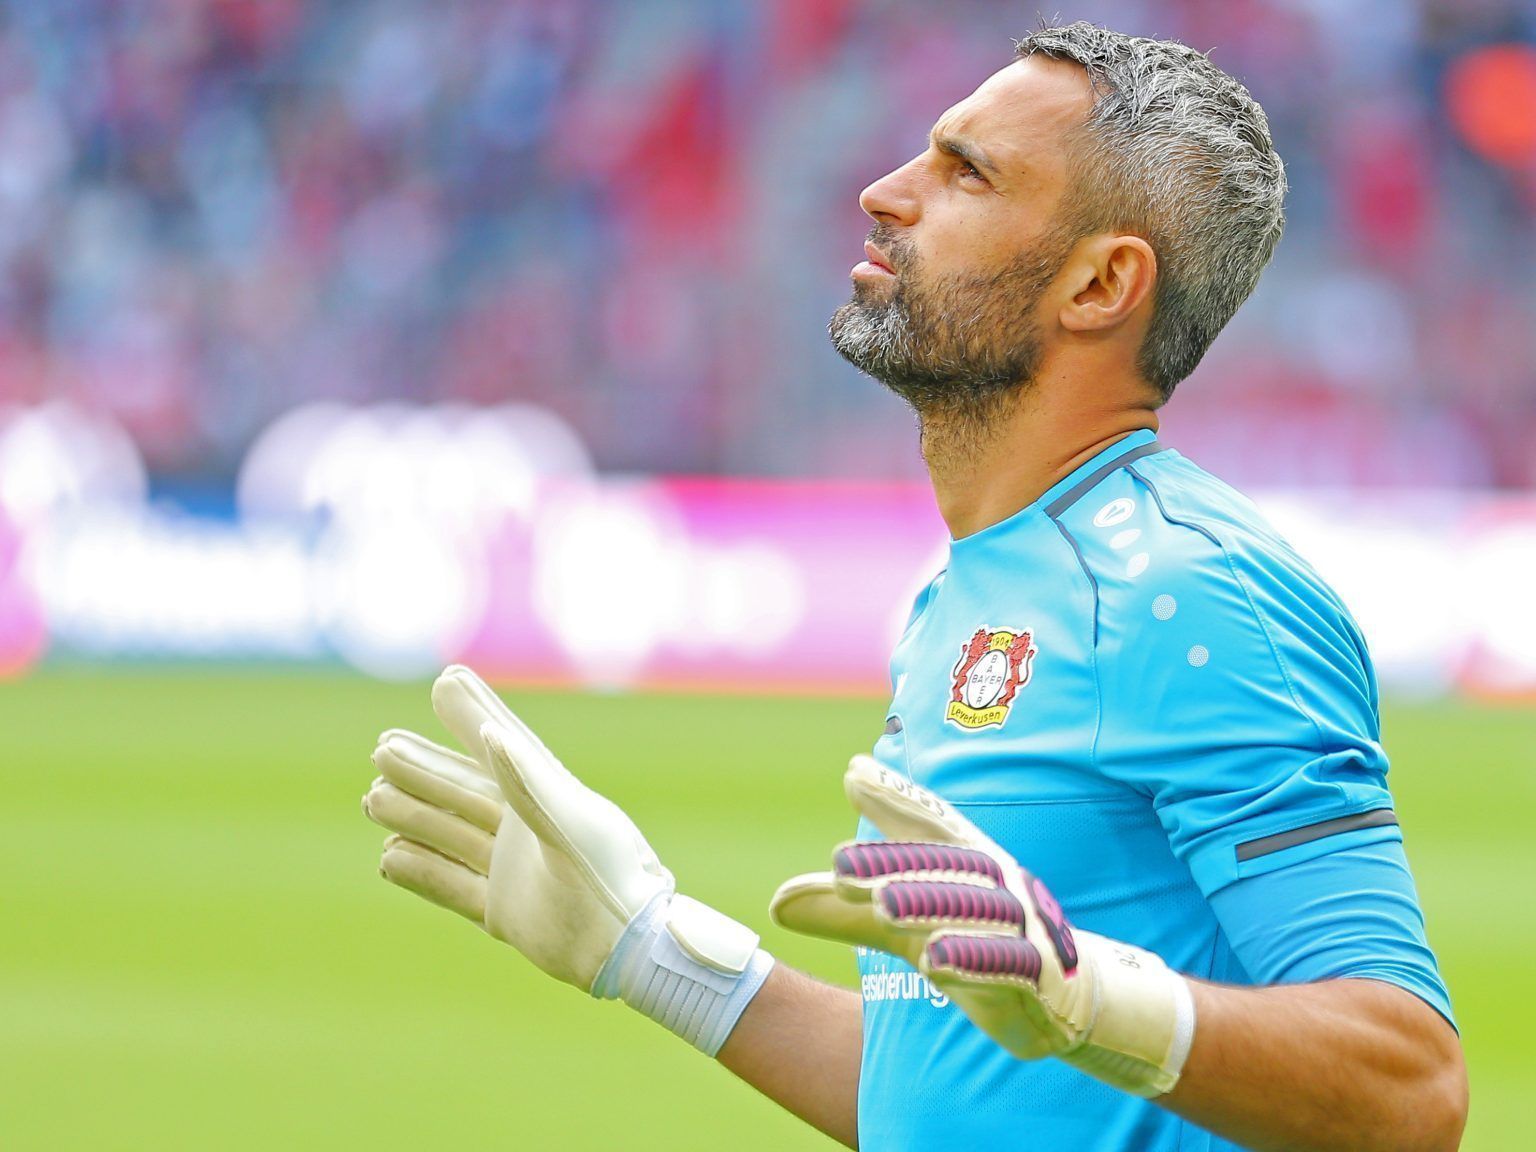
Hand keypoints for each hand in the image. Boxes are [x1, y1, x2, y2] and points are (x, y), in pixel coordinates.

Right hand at [362, 665, 772, 1052]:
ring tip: (373, 797)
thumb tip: (493, 734)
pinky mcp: (503, 912)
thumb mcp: (569, 822)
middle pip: (463, 791)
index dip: (473, 714)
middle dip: (424, 768)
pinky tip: (388, 857)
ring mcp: (512, 871)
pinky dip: (420, 872)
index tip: (446, 680)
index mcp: (547, 798)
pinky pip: (451, 887)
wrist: (626, 948)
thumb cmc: (609, 875)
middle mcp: (526, 831)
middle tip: (382, 746)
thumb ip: (528, 782)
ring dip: (413, 816)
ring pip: (449, 836)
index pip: (500, 747)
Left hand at [770, 756, 1194, 1095]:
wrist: (1069, 999)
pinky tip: (934, 960)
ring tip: (881, 904)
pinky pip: (1006, 962)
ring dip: (927, 904)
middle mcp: (996, 884)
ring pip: (972, 910)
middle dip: (893, 864)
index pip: (929, 824)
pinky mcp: (1039, 975)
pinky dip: (972, 959)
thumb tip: (773, 903)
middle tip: (840, 868)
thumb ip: (843, 912)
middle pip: (942, 866)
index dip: (896, 798)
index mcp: (966, 861)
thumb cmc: (975, 943)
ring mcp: (1021, 928)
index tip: (854, 773)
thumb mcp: (904, 928)